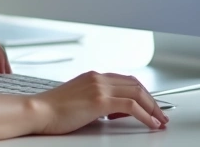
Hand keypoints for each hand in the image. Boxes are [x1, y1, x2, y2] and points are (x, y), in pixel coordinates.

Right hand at [32, 71, 167, 133]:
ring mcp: (99, 87)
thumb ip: (96, 102)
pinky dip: (145, 115)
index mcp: (92, 76)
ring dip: (153, 108)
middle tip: (161, 114)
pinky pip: (131, 106)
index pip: (125, 81)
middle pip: (135, 85)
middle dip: (152, 100)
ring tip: (160, 120)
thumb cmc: (52, 110)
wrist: (38, 111)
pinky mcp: (99, 100)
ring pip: (137, 93)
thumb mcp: (78, 100)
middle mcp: (98, 78)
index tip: (149, 105)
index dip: (142, 93)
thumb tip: (113, 112)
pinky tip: (150, 123)